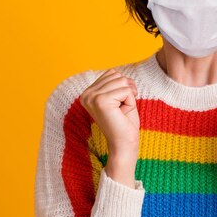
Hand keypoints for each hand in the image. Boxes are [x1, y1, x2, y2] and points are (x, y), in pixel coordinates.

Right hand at [80, 68, 139, 187]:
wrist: (124, 144)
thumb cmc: (124, 122)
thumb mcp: (119, 97)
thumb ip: (115, 83)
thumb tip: (116, 72)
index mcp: (88, 93)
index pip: (112, 73)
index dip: (124, 86)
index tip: (120, 104)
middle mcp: (86, 94)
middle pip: (117, 75)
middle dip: (127, 90)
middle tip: (122, 109)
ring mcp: (91, 97)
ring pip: (122, 81)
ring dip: (129, 96)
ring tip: (122, 111)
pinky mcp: (100, 101)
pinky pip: (126, 90)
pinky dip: (130, 102)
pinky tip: (123, 113)